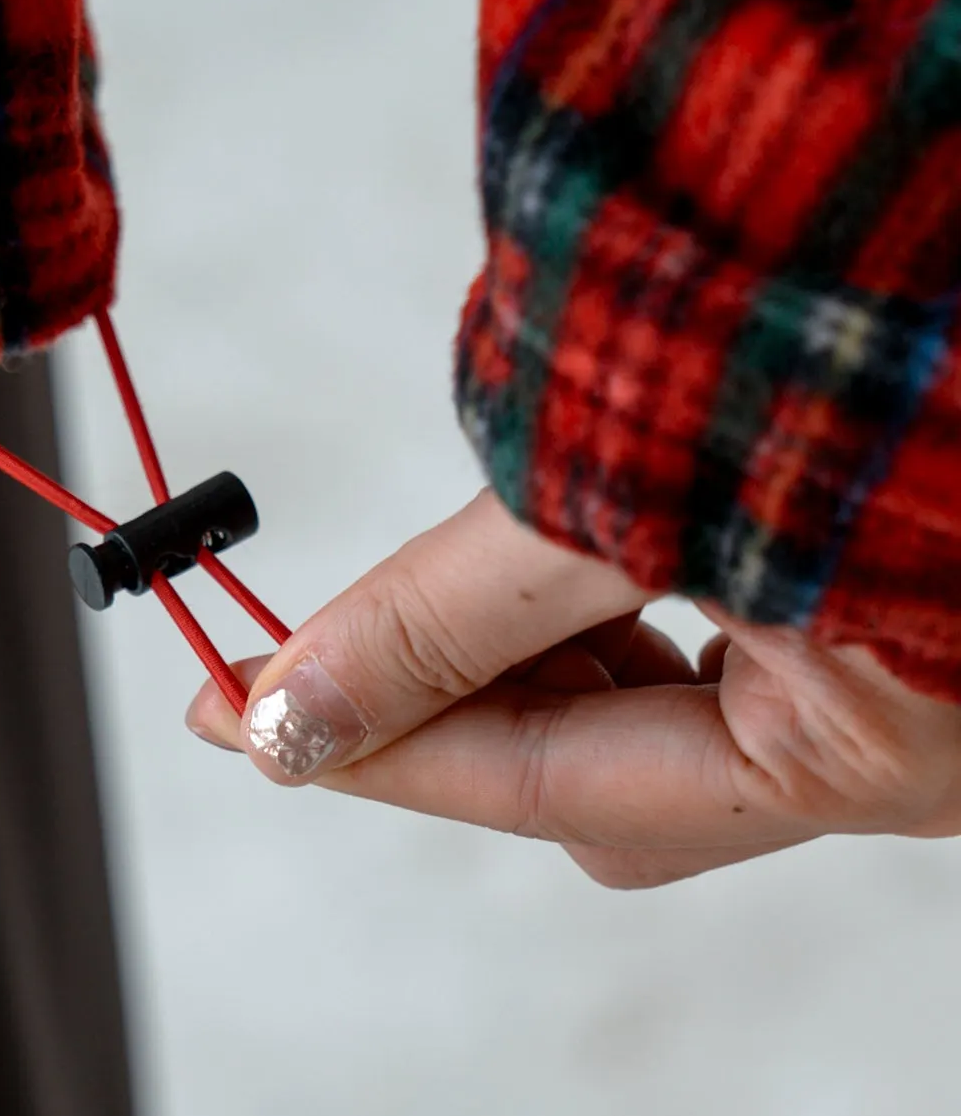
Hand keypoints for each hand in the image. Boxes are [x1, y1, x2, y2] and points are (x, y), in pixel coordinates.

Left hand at [185, 490, 960, 886]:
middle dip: (458, 704)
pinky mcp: (898, 612)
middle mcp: (895, 758)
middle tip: (312, 636)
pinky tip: (575, 540)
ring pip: (657, 723)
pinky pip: (720, 655)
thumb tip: (291, 714)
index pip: (544, 786)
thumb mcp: (638, 485)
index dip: (370, 745)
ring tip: (448, 570)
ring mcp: (905, 688)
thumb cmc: (893, 329)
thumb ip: (459, 617)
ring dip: (535, 656)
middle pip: (601, 780)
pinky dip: (620, 610)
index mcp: (852, 759)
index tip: (224, 707)